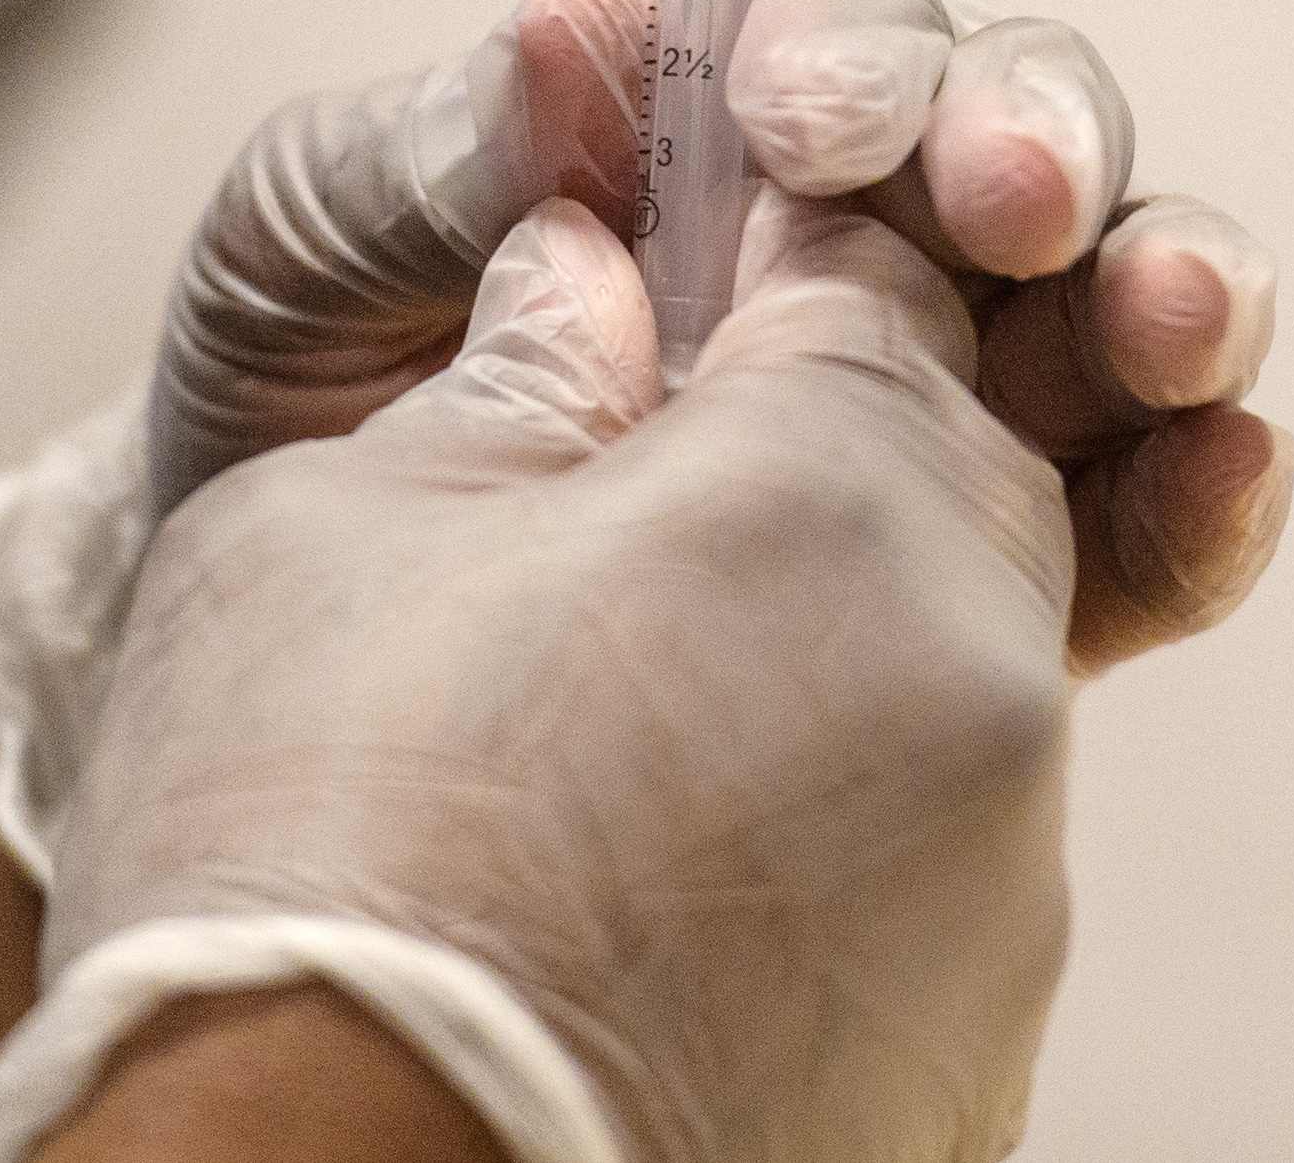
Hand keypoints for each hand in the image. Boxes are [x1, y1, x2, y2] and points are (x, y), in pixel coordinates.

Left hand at [0, 0, 1289, 883]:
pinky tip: (1221, 479)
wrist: (269, 680)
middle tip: (1006, 204)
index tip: (802, 116)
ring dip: (1164, 289)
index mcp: (697, 125)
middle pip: (1004, 133)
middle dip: (1028, 143)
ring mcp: (938, 411)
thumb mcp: (306, 253)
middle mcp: (847, 240)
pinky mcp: (994, 593)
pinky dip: (1199, 498)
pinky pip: (1136, 529)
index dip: (840, 45)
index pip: (820, 28)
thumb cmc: (284, 407)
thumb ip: (438, 145)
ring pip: (1109, 304)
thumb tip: (581, 16)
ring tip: (1167, 326)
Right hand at [0, 194, 1080, 1162]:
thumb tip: (592, 290)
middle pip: (948, 464)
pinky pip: (922, 857)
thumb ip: (509, 378)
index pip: (870, 263)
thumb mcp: (329, 522)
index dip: (755, 230)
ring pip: (941, 668)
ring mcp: (998, 896)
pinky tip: (654, 847)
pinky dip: (818, 817)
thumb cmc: (295, 861)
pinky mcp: (970, 1063)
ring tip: (613, 686)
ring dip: (812, 638)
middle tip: (626, 467)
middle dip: (808, 439)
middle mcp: (977, 680)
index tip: (650, 249)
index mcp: (838, 490)